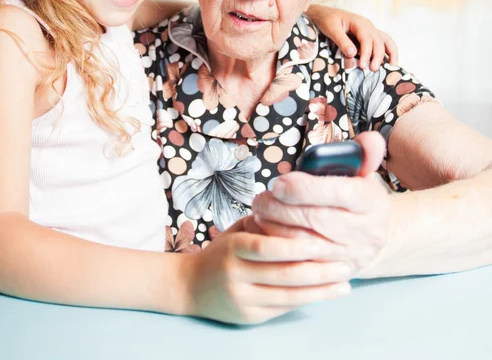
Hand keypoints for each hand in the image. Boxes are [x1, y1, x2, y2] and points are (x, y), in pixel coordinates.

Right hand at [182, 229, 351, 324]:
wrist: (188, 287)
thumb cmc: (220, 254)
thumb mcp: (234, 233)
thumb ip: (261, 226)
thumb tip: (298, 215)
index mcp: (233, 248)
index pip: (268, 247)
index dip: (298, 246)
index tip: (325, 241)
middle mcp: (236, 275)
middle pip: (284, 274)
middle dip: (319, 270)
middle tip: (345, 262)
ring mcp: (243, 299)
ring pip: (289, 296)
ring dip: (321, 290)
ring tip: (344, 282)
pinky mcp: (249, 317)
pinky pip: (284, 308)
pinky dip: (307, 300)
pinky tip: (324, 294)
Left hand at [251, 132, 390, 278]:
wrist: (373, 238)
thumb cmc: (358, 199)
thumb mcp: (364, 174)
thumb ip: (363, 154)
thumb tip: (369, 138)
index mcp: (372, 202)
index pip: (340, 193)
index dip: (305, 188)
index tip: (279, 183)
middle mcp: (366, 232)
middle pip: (316, 219)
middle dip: (281, 208)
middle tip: (260, 198)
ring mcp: (350, 256)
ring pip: (304, 243)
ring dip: (274, 227)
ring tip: (259, 212)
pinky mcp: (333, 273)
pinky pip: (299, 263)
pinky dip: (276, 247)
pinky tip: (262, 233)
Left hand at [306, 4, 397, 70]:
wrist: (323, 14)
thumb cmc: (326, 20)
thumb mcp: (331, 29)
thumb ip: (342, 41)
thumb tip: (353, 54)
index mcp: (359, 22)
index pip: (367, 39)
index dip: (366, 53)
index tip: (362, 66)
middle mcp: (368, 26)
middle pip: (379, 41)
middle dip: (378, 56)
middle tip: (373, 70)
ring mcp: (369, 30)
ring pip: (385, 41)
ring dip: (390, 54)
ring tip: (391, 68)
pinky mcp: (368, 36)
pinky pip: (382, 43)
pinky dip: (388, 52)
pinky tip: (388, 64)